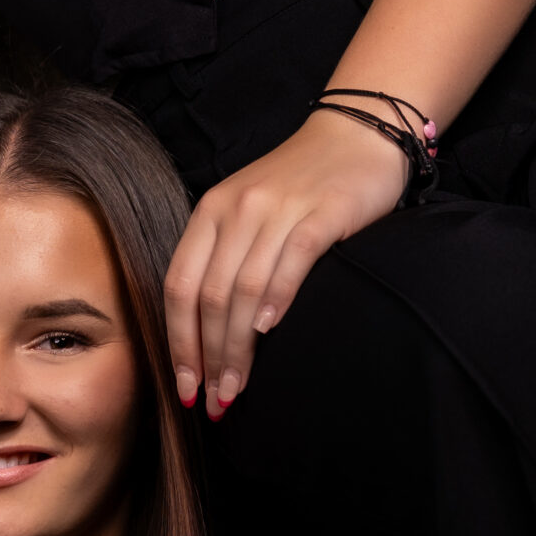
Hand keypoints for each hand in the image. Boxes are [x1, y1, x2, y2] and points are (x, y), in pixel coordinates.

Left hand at [165, 111, 409, 416]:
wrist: (357, 133)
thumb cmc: (303, 183)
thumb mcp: (249, 211)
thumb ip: (226, 257)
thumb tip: (208, 332)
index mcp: (212, 211)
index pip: (179, 286)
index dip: (178, 342)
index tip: (184, 386)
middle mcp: (237, 209)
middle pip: (207, 296)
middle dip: (206, 358)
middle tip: (213, 402)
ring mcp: (278, 210)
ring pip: (242, 290)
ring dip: (235, 348)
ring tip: (236, 388)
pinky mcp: (321, 213)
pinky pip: (290, 261)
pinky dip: (275, 300)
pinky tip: (269, 333)